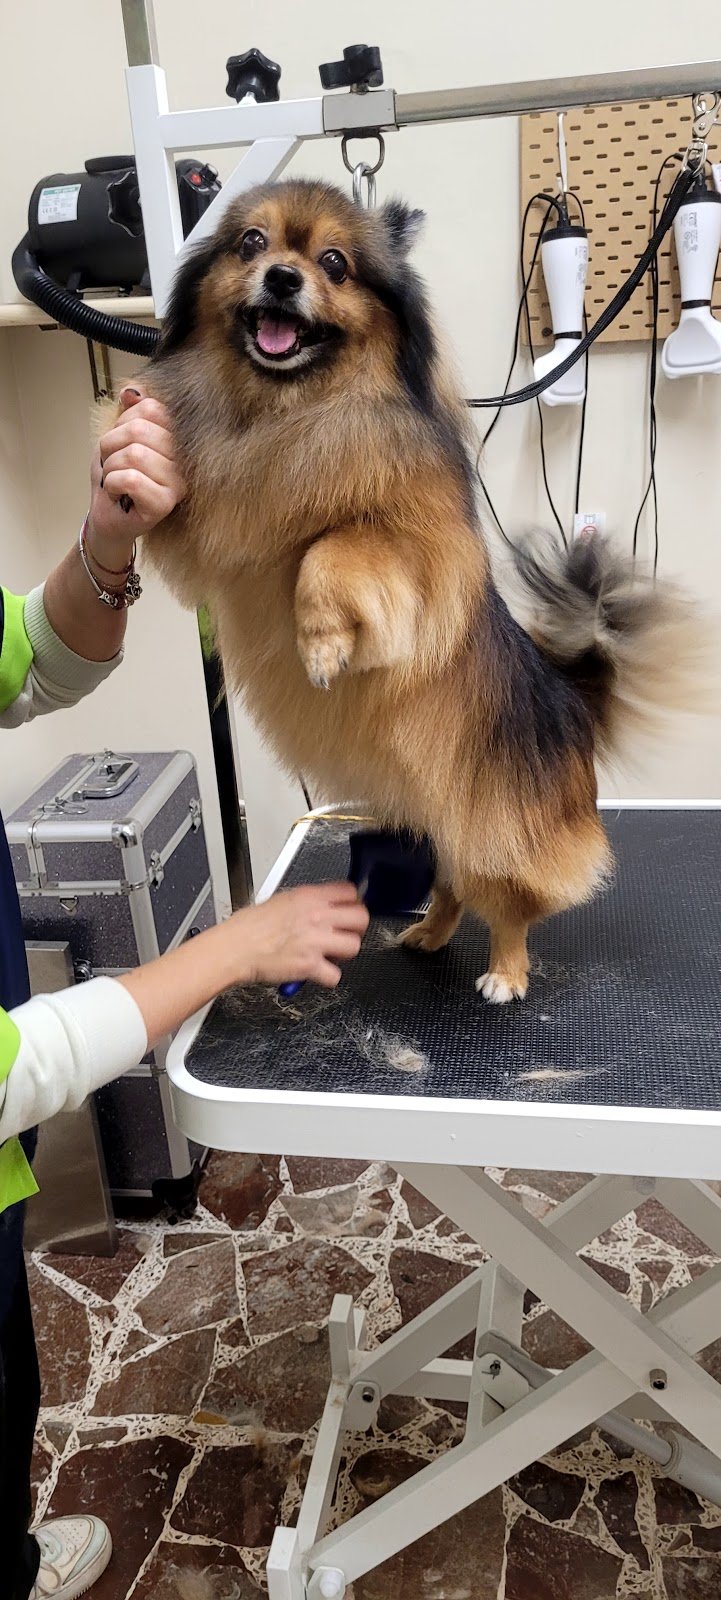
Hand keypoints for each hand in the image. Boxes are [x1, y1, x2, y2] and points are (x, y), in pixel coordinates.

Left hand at [88, 385, 185, 570]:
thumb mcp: (118, 436)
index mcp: (177, 439)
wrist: (107, 516)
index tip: (120, 444)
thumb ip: (129, 412)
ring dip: (111, 468)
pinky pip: (130, 478)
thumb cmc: (116, 477)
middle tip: (114, 466)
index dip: (123, 422)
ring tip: (115, 481)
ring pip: (134, 454)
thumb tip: (132, 391)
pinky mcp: (165, 503)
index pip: (150, 409)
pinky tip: (118, 494)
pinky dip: (112, 484)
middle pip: (140, 430)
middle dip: (112, 446)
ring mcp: (178, 483)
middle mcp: (184, 459)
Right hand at [229, 883, 368, 987]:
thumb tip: (322, 907)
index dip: (352, 903)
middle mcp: (316, 916)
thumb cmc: (249, 927)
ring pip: (354, 946)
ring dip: (343, 953)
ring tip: (329, 954)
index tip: (348, 910)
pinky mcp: (310, 965)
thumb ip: (307, 903)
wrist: (234, 948)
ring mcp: (315, 941)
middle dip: (356, 928)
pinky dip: (327, 977)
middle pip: (361, 918)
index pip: (350, 891)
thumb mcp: (280, 900)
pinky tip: (316, 972)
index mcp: (309, 897)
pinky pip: (335, 975)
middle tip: (344, 934)